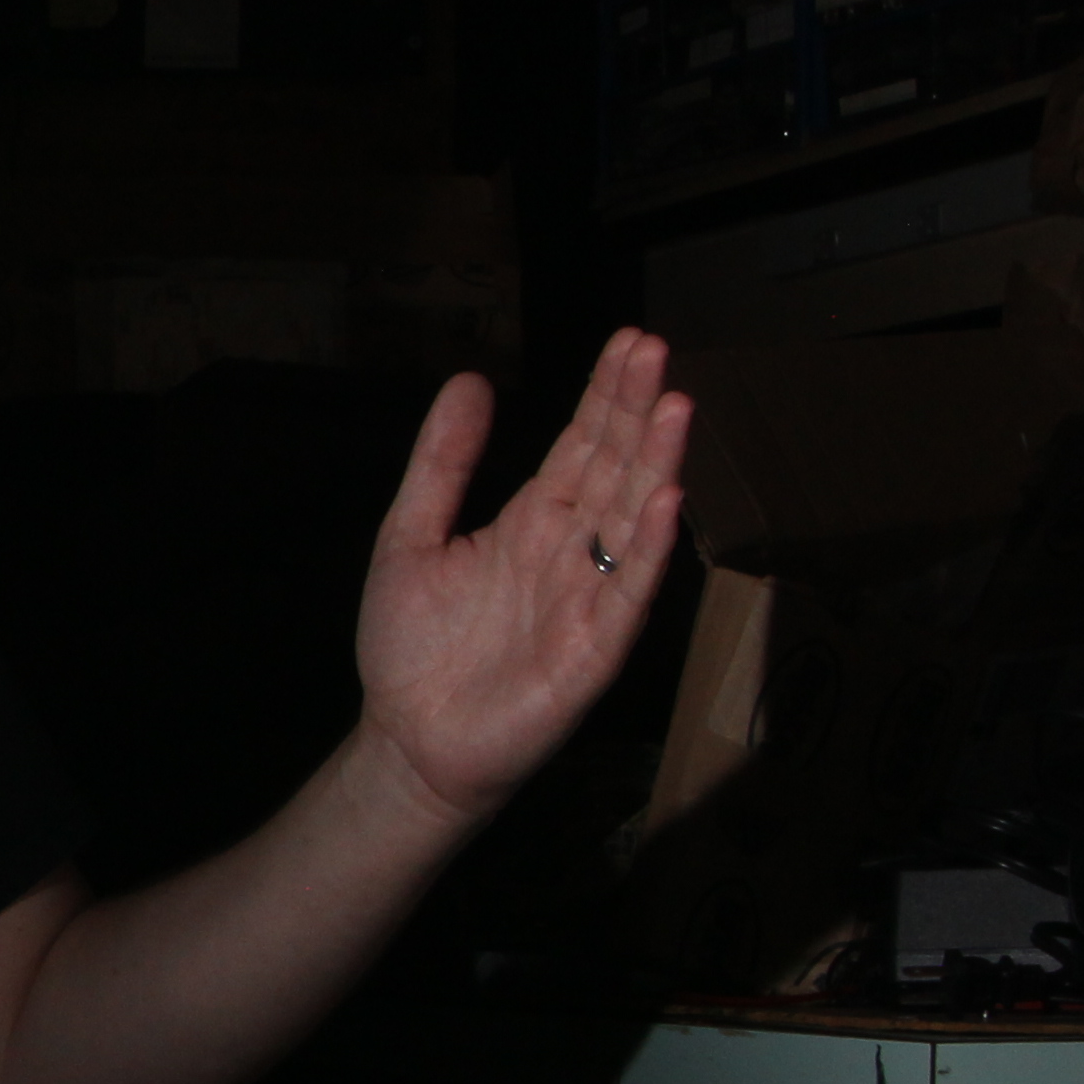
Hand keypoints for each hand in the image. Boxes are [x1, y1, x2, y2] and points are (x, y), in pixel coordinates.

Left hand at [352, 327, 694, 833]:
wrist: (407, 741)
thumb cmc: (412, 647)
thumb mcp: (410, 537)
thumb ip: (443, 463)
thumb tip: (471, 380)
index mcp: (533, 521)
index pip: (582, 445)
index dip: (606, 396)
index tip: (630, 341)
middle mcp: (571, 551)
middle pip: (615, 469)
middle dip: (636, 412)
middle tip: (656, 350)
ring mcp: (588, 599)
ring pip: (632, 521)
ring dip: (657, 465)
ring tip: (676, 407)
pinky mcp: (593, 651)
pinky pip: (628, 594)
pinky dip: (646, 549)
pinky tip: (665, 500)